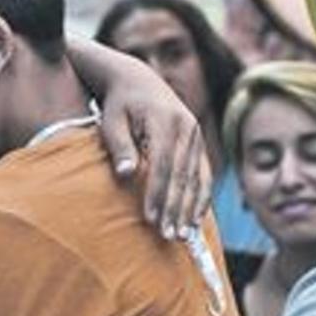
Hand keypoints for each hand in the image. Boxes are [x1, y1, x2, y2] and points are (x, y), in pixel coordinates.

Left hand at [98, 55, 209, 238]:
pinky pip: (204, 174)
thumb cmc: (118, 103)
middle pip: (183, 175)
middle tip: (168, 236)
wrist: (137, 80)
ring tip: (182, 234)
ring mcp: (196, 135)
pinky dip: (201, 197)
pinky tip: (195, 219)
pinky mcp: (198, 143)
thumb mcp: (111, 120)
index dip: (156, 193)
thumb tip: (126, 175)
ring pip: (197, 178)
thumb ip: (119, 146)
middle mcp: (187, 128)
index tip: (150, 218)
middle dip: (175, 208)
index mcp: (165, 120)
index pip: (162, 164)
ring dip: (190, 208)